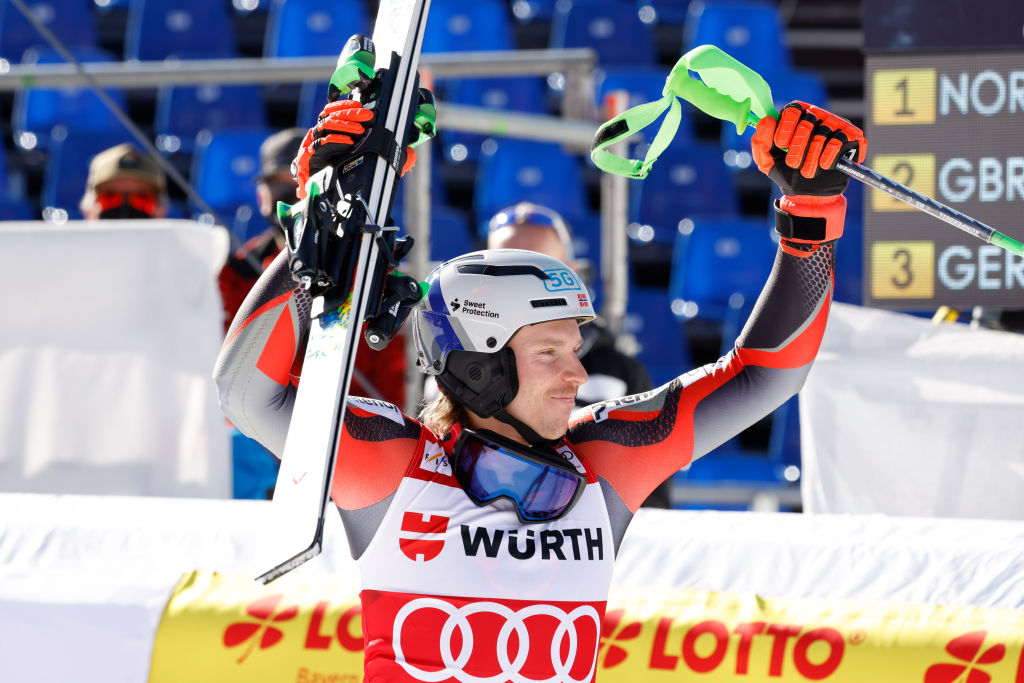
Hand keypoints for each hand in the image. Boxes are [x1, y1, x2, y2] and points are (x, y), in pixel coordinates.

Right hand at [293, 99, 374, 198]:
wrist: (320, 196)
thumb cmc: (337, 177)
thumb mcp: (359, 161)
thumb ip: (375, 153)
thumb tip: (404, 151)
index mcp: (325, 133)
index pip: (331, 112)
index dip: (344, 105)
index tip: (360, 105)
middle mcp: (317, 136)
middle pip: (330, 117)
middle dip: (350, 114)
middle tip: (367, 116)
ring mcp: (312, 146)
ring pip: (326, 126)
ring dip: (344, 125)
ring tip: (360, 129)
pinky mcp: (308, 157)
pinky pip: (322, 144)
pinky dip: (336, 140)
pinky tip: (348, 142)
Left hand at [752, 101, 866, 251]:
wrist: (809, 194)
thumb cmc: (787, 173)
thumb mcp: (768, 162)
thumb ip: (761, 143)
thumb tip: (766, 121)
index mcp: (795, 118)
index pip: (792, 110)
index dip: (786, 126)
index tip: (781, 145)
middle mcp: (816, 116)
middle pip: (808, 120)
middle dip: (798, 146)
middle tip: (793, 164)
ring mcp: (834, 125)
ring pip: (823, 132)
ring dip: (812, 157)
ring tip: (807, 172)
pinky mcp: (850, 136)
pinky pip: (840, 140)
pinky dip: (829, 156)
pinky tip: (824, 166)